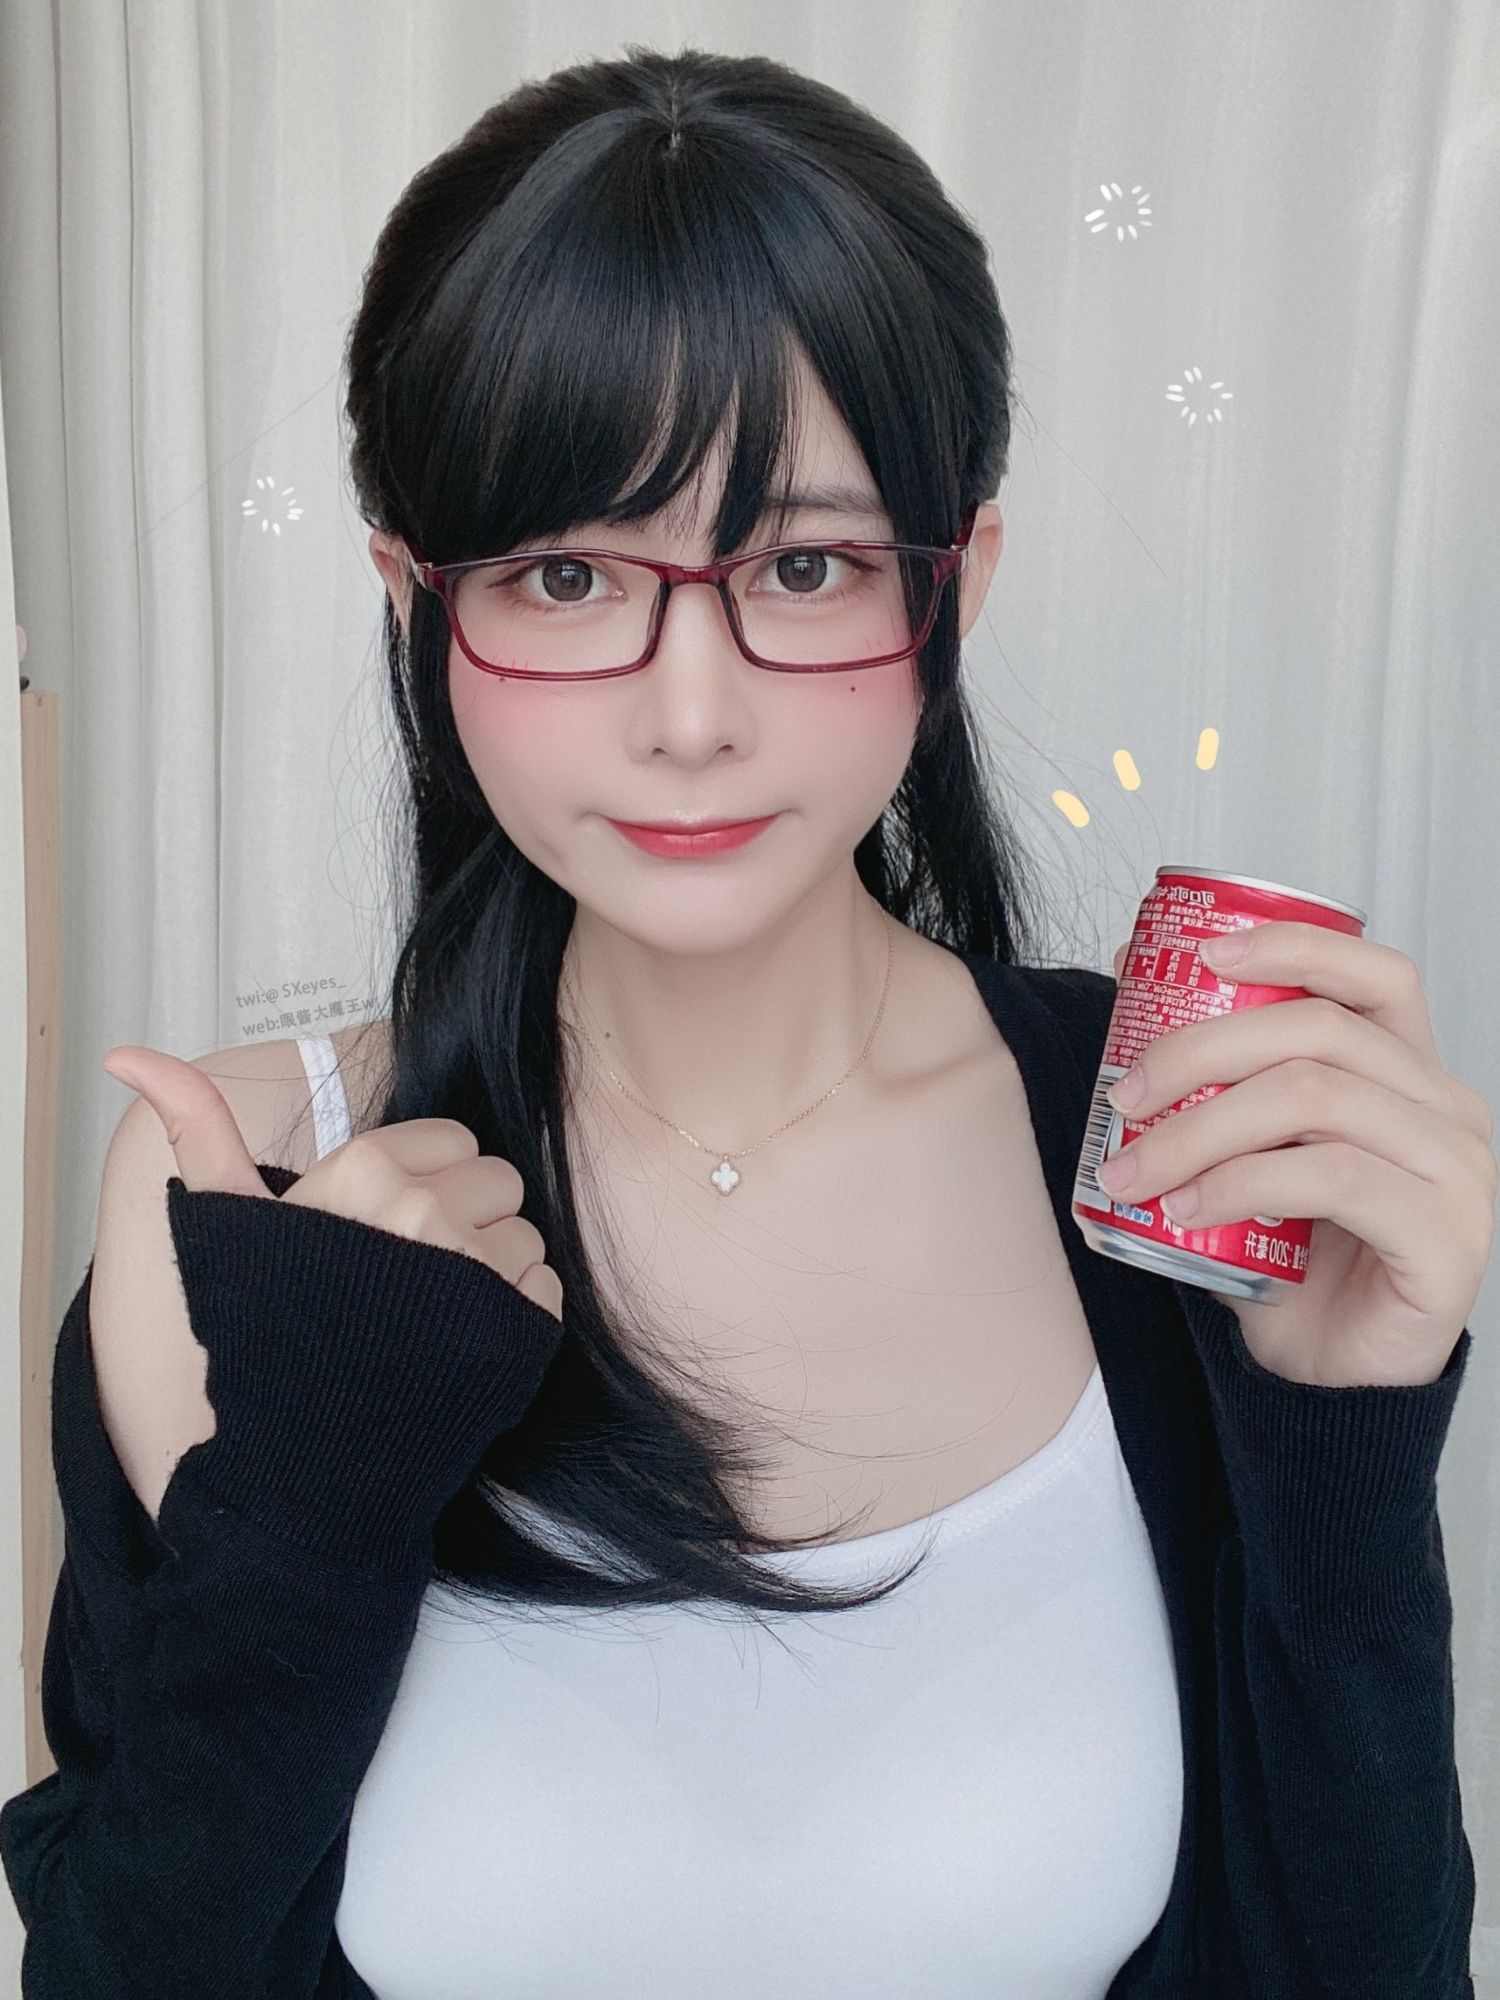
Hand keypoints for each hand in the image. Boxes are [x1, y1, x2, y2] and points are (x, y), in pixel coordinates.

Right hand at [102, 1045, 565, 1322]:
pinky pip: (545, 1286)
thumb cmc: (265, 1333)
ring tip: (435, 1313)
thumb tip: (128, 1053)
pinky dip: (519, 1312)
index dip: (426, 1181)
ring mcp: (477, 1269)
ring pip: (523, 1234)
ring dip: (494, 1267)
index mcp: (366, 1168)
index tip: (390, 1225)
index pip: (452, 1140)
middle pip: (498, 1179)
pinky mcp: (519, 1326)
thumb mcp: (227, 1222)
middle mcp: (426, 1208)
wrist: (303, 1461)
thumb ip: (197, 1127)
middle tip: (416, 1271)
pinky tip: (464, 1343)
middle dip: (467, 1216)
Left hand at [1103, 923, 1496, 1386]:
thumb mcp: (1245, 1150)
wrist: (1329, 1376)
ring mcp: (1459, 1171)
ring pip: (1316, 1100)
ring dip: (1203, 1128)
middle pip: (1319, 1032)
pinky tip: (1185, 1211)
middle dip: (1202, 1052)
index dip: (1293, 946)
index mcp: (1408, 1073)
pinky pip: (1331, 1179)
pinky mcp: (1446, 1237)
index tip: (1202, 955)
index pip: (1375, 974)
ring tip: (1134, 1170)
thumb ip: (1214, 1077)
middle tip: (1125, 1096)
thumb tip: (1131, 974)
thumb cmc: (1290, 1258)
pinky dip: (1241, 1184)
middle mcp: (1447, 1109)